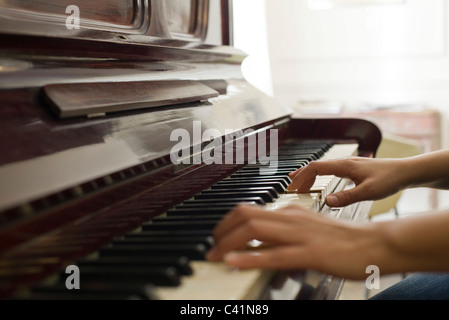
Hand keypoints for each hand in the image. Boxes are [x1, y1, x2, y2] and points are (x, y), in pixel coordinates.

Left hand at [207, 204, 379, 279]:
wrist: (374, 243)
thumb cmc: (342, 239)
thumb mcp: (308, 230)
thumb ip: (285, 234)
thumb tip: (262, 245)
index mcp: (290, 212)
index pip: (249, 210)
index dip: (227, 222)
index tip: (218, 235)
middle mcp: (291, 218)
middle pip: (245, 216)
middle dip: (221, 231)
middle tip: (210, 246)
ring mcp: (299, 234)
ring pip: (254, 231)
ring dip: (228, 243)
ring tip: (215, 255)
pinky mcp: (310, 252)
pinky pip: (274, 254)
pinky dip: (250, 258)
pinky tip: (234, 262)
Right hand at [287, 157, 406, 206]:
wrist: (406, 171)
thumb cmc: (389, 179)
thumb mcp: (368, 192)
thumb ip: (346, 197)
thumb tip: (326, 201)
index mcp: (344, 165)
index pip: (315, 167)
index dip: (301, 176)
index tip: (291, 186)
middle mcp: (344, 162)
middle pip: (315, 166)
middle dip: (301, 176)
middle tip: (290, 188)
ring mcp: (348, 164)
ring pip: (322, 168)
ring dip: (309, 176)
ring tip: (300, 187)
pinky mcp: (353, 168)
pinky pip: (329, 170)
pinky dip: (319, 176)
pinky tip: (319, 183)